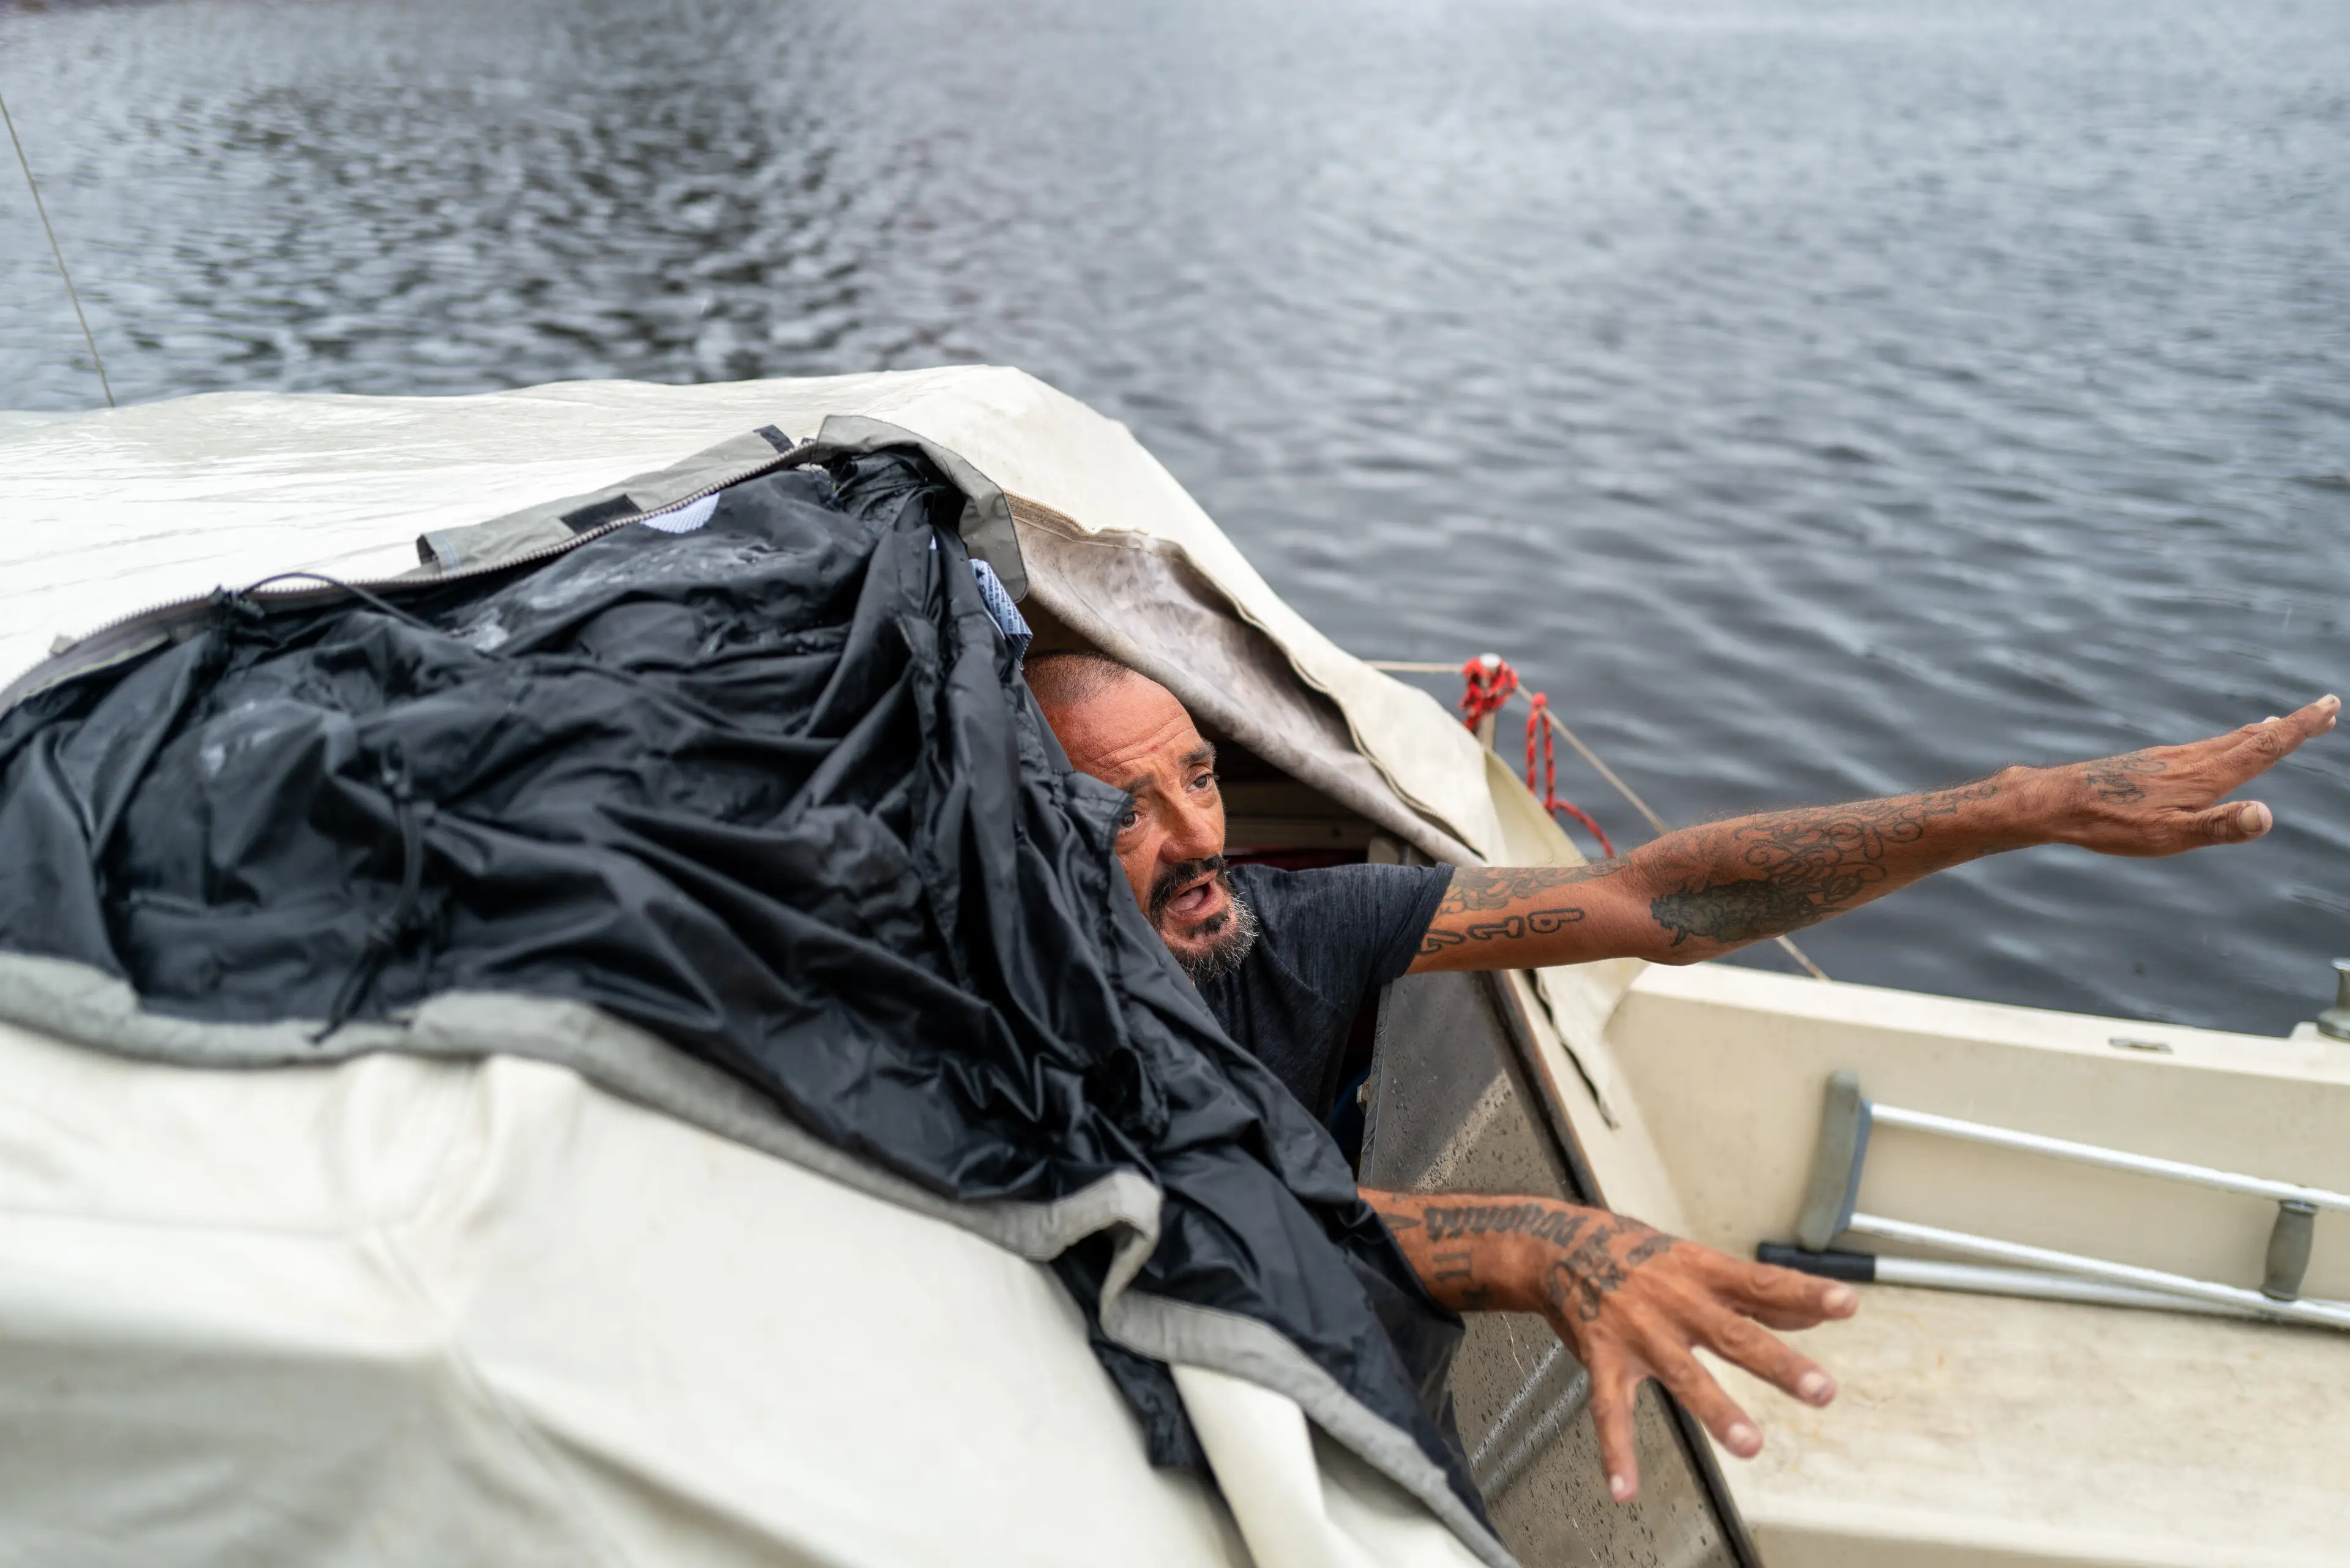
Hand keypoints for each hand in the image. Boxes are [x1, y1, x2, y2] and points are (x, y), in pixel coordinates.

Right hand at [1363, 1190, 1856, 1501]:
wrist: (1558, 1246)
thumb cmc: (1636, 1256)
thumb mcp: (1695, 1263)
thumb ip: (1751, 1294)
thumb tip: (1811, 1314)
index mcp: (1701, 1272)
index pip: (1761, 1283)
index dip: (1804, 1293)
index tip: (1847, 1304)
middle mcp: (1674, 1301)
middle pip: (1734, 1334)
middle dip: (1778, 1363)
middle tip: (1820, 1390)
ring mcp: (1639, 1332)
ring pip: (1683, 1374)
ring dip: (1717, 1410)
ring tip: (1750, 1444)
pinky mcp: (1604, 1358)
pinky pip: (1610, 1410)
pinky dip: (1616, 1451)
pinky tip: (1625, 1487)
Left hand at [2043, 695, 2337, 855]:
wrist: (2059, 802)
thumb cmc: (2113, 824)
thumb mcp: (2171, 836)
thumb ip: (2220, 826)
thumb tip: (2267, 816)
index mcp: (2206, 775)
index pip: (2266, 747)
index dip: (2300, 727)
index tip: (2330, 706)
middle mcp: (2193, 759)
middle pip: (2252, 738)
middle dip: (2291, 725)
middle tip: (2325, 710)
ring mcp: (2171, 759)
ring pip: (2226, 741)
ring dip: (2259, 732)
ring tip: (2279, 724)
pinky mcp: (2151, 763)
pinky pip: (2202, 748)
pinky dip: (2225, 742)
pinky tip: (2216, 751)